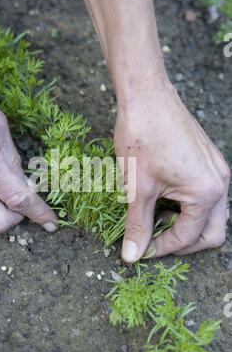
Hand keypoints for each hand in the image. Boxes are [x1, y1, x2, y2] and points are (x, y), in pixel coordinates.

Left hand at [114, 79, 229, 262]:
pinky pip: (206, 195)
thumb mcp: (138, 187)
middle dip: (183, 243)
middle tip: (155, 242)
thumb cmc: (141, 137)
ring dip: (186, 224)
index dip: (161, 249)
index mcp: (206, 192)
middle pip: (211, 233)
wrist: (146, 95)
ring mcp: (217, 170)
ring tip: (156, 219)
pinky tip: (164, 199)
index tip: (139, 250)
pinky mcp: (209, 160)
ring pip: (211, 215)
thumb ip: (138, 225)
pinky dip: (188, 206)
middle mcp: (220, 183)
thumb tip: (132, 255)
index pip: (187, 237)